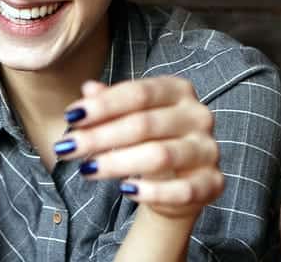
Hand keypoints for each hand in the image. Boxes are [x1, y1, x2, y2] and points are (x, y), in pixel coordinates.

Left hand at [55, 78, 223, 219]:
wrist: (177, 180)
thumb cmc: (148, 139)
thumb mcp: (128, 116)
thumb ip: (110, 103)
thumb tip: (88, 89)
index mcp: (178, 90)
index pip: (138, 93)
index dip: (103, 105)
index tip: (71, 117)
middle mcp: (198, 116)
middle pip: (144, 124)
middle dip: (100, 136)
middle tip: (67, 148)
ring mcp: (208, 149)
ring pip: (159, 156)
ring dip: (117, 163)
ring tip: (87, 169)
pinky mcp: (213, 183)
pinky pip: (182, 190)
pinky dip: (152, 192)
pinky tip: (125, 191)